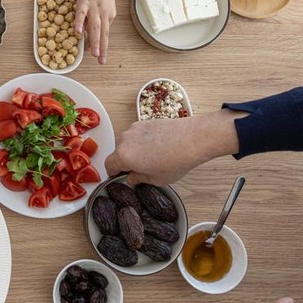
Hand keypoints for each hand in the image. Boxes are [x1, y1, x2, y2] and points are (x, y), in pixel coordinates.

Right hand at [64, 0, 114, 63]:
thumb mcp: (103, 4)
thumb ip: (98, 18)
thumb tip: (90, 32)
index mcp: (109, 14)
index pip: (106, 33)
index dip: (103, 46)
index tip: (101, 58)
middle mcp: (104, 12)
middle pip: (103, 32)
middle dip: (102, 48)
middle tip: (101, 60)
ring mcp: (95, 6)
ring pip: (95, 26)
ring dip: (94, 40)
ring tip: (93, 53)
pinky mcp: (85, 0)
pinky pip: (81, 13)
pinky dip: (80, 23)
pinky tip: (78, 32)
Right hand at [104, 110, 241, 184]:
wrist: (193, 139)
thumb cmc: (176, 160)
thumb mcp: (156, 179)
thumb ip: (138, 179)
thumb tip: (132, 177)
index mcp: (123, 156)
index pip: (108, 165)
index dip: (114, 173)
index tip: (120, 175)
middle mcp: (125, 140)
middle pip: (118, 153)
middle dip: (126, 161)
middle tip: (141, 169)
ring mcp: (134, 129)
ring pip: (128, 143)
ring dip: (135, 150)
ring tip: (153, 157)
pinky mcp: (145, 122)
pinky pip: (138, 134)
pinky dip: (143, 141)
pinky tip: (158, 147)